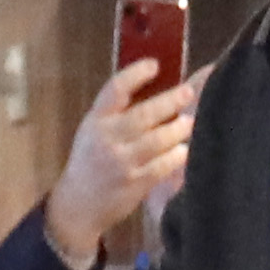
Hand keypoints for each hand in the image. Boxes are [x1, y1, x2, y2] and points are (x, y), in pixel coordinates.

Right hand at [49, 58, 197, 269]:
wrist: (78, 204)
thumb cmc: (90, 162)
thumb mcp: (93, 130)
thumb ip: (116, 112)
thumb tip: (155, 87)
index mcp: (96, 120)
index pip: (115, 90)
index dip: (136, 74)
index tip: (155, 65)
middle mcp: (107, 139)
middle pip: (143, 114)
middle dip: (170, 101)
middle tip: (188, 92)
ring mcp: (121, 162)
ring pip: (156, 141)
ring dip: (178, 129)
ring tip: (190, 122)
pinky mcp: (134, 183)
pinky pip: (162, 166)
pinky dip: (176, 156)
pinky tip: (185, 150)